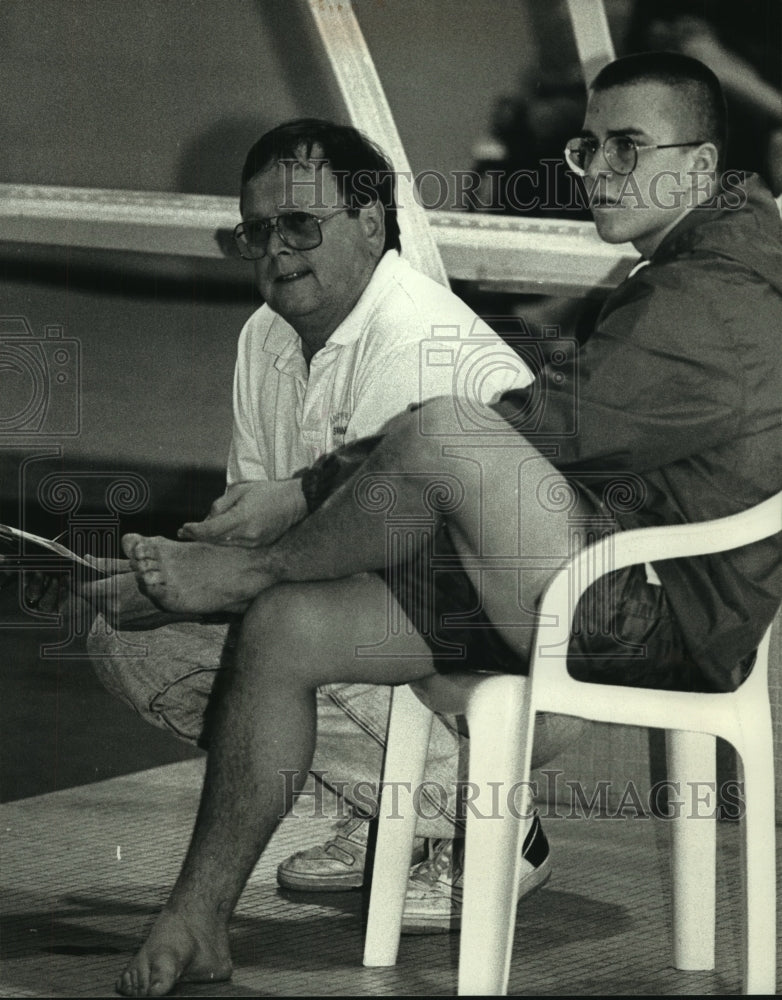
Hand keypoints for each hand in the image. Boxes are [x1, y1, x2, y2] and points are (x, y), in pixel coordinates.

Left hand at [177, 479, 307, 546]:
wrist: (295, 502)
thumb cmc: (268, 492)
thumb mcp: (240, 490)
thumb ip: (220, 505)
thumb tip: (207, 519)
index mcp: (242, 518)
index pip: (211, 530)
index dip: (195, 531)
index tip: (183, 529)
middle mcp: (248, 535)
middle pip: (215, 540)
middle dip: (198, 536)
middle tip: (183, 533)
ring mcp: (255, 543)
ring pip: (224, 545)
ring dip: (209, 540)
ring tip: (195, 535)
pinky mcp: (259, 546)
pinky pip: (235, 546)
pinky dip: (223, 541)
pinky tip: (215, 537)